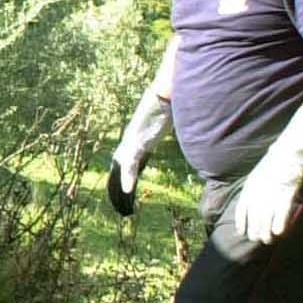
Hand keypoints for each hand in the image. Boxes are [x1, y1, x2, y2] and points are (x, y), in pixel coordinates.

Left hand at [106, 82, 172, 217]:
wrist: (165, 93)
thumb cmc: (169, 108)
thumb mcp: (166, 127)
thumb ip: (167, 136)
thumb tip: (184, 139)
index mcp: (135, 143)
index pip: (125, 166)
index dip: (123, 182)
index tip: (125, 197)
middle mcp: (129, 144)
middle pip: (119, 171)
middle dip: (118, 190)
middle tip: (121, 208)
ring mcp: (131, 143)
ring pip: (123, 170)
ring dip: (121, 188)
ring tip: (123, 206)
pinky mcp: (137, 142)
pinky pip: (132, 163)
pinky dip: (129, 177)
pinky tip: (128, 189)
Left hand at [232, 100, 302, 244]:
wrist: (294, 149)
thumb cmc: (279, 163)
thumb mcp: (263, 174)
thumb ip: (258, 190)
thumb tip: (257, 206)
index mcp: (251, 184)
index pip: (242, 206)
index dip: (241, 221)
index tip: (241, 232)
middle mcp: (259, 188)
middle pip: (254, 214)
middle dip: (255, 228)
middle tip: (258, 239)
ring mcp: (273, 189)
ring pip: (266, 214)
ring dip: (266, 229)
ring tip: (267, 240)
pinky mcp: (287, 189)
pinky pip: (282, 209)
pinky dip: (279, 221)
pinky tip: (279, 232)